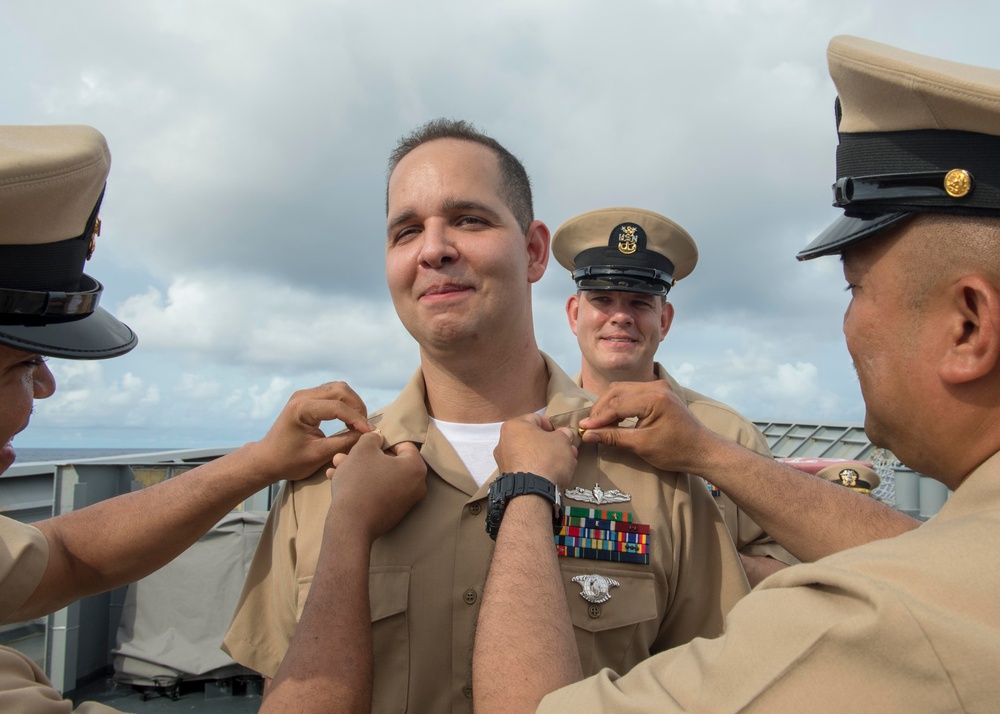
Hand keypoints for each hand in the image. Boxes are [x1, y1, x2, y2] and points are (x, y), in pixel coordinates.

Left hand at [248, 382, 372, 482]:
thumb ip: (345, 443)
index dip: (357, 419)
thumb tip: (368, 435)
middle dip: (357, 407)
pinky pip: (332, 393)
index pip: (337, 407)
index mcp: (301, 409)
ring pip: (338, 388)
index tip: (370, 432)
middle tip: (365, 427)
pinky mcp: (307, 398)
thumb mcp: (319, 455)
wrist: (267, 459)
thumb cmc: (289, 461)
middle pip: (340, 390)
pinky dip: (345, 403)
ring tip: (359, 423)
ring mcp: (304, 395)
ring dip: (352, 403)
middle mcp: (302, 396)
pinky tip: (349, 419)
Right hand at [327, 433, 427, 542]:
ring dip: (358, 470)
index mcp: (416, 467)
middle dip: (364, 457)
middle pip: (389, 463)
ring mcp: (406, 502)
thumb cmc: (359, 481)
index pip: (403, 445)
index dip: (382, 440)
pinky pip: (379, 492)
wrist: (351, 524)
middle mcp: (417, 486)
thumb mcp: (363, 450)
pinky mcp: (393, 514)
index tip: (366, 443)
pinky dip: (362, 486)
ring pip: (380, 477)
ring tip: (336, 466)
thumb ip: (372, 438)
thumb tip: (378, 438)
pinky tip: (338, 481)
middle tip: (345, 454)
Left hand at [494, 414, 577, 489]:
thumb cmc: (546, 460)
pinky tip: (551, 475)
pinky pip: (526, 467)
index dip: (553, 426)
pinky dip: (538, 469)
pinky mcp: (508, 477)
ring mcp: (504, 460)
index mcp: (515, 426)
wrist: (532, 492)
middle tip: (566, 450)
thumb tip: (564, 435)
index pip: (537, 418)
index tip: (563, 434)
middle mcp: (504, 441)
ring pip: (530, 454)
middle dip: (552, 444)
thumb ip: (564, 435)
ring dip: (547, 457)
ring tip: (563, 464)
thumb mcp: (562, 441)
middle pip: (533, 438)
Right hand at [577, 381, 723, 474]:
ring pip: (622, 390)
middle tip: (589, 427)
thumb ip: (613, 437)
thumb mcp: (642, 446)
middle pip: (617, 391)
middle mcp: (656, 386)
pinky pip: (631, 393)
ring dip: (608, 406)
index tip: (583, 429)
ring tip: (598, 424)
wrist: (702, 450)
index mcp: (654, 398)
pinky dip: (619, 404)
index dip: (598, 417)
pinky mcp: (658, 391)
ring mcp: (658, 386)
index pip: (617, 404)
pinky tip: (612, 418)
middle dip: (600, 409)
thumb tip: (588, 434)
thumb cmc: (676, 451)